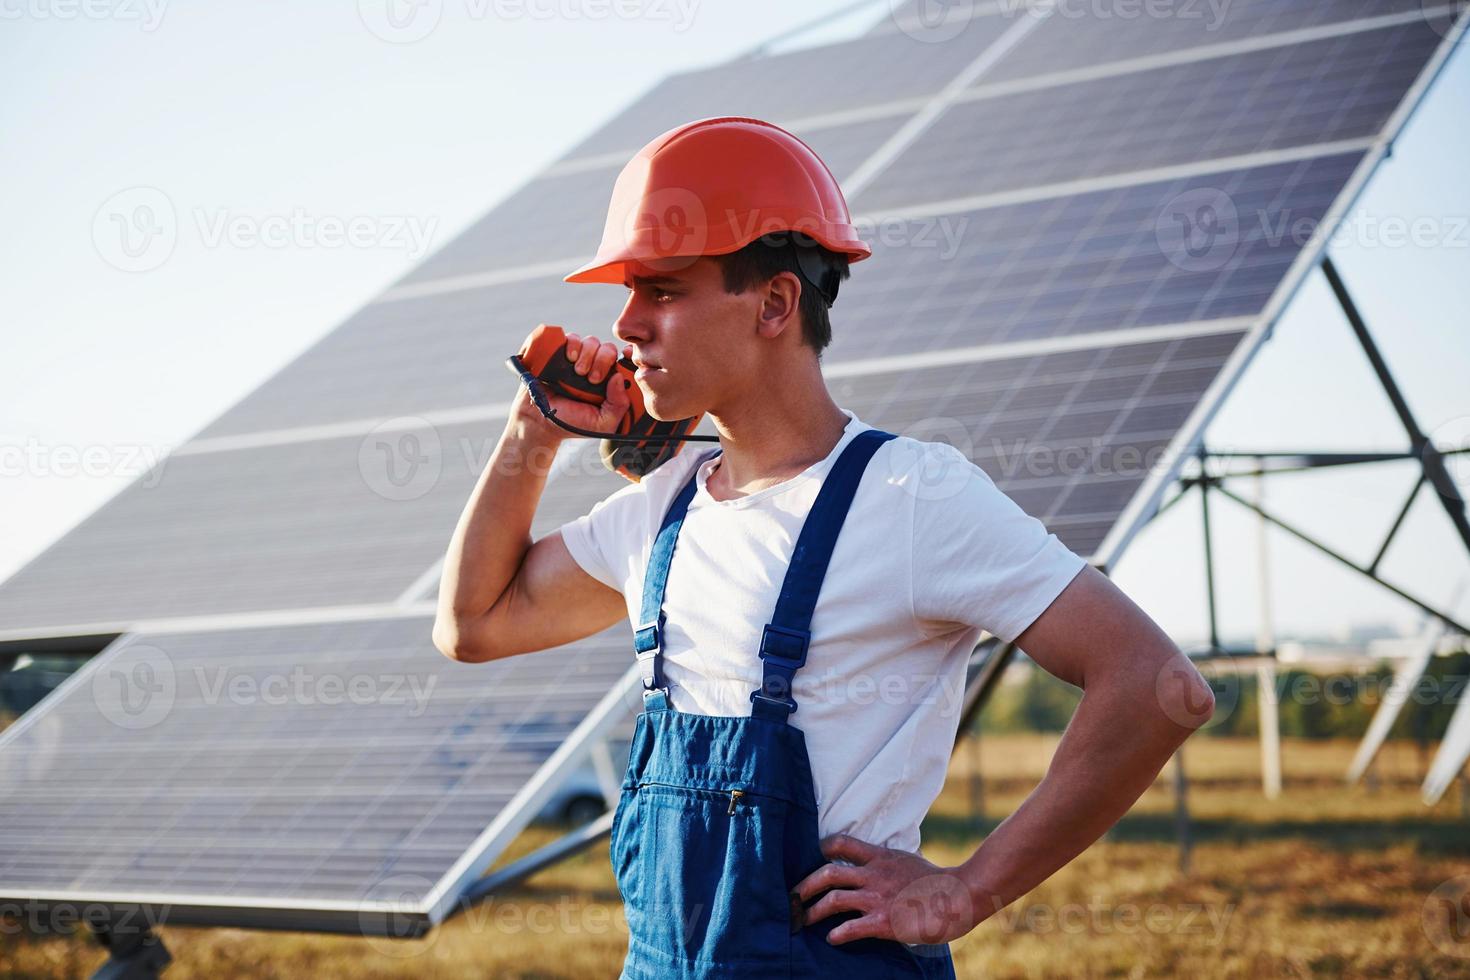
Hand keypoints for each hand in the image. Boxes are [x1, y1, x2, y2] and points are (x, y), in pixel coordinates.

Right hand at [513, 332, 632, 441]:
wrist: (540, 421)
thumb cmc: (573, 423)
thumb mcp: (603, 423)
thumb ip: (619, 406)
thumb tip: (619, 377)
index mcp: (609, 380)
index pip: (625, 360)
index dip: (629, 355)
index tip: (625, 360)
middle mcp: (595, 366)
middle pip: (609, 349)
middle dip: (603, 361)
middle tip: (592, 379)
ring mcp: (577, 357)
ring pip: (592, 341)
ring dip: (588, 355)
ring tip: (578, 372)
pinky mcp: (559, 351)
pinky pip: (571, 337)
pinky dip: (572, 343)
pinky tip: (569, 358)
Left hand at [791, 833, 980, 945]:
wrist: (959, 896)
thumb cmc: (938, 881)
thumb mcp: (908, 861)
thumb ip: (889, 862)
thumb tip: (881, 863)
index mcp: (880, 857)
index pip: (842, 843)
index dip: (822, 849)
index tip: (812, 858)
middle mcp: (874, 874)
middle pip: (828, 873)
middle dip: (805, 886)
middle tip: (792, 896)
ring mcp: (877, 897)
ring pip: (833, 900)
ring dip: (813, 911)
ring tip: (803, 920)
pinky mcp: (884, 921)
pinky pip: (851, 927)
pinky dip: (837, 934)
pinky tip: (831, 939)